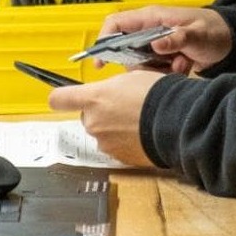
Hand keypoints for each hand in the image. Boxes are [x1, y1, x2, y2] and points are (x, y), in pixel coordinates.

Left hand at [48, 70, 163, 166]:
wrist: (176, 120)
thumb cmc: (156, 94)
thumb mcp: (131, 78)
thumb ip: (111, 88)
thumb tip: (110, 94)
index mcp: (94, 98)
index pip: (59, 99)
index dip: (61, 98)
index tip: (65, 98)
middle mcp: (93, 122)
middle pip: (87, 117)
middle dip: (101, 113)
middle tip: (124, 106)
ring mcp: (104, 142)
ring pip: (102, 133)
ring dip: (114, 128)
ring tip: (138, 120)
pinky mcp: (118, 157)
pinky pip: (116, 147)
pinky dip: (125, 142)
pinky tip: (142, 133)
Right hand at [96, 5, 232, 74]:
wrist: (232, 39)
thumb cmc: (215, 29)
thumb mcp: (198, 34)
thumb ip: (178, 38)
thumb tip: (156, 45)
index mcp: (152, 17)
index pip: (115, 23)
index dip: (103, 40)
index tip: (101, 62)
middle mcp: (149, 29)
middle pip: (125, 50)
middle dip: (141, 64)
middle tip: (164, 66)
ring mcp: (155, 43)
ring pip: (140, 63)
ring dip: (157, 70)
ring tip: (181, 63)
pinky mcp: (163, 56)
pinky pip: (153, 70)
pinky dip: (166, 73)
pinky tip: (184, 67)